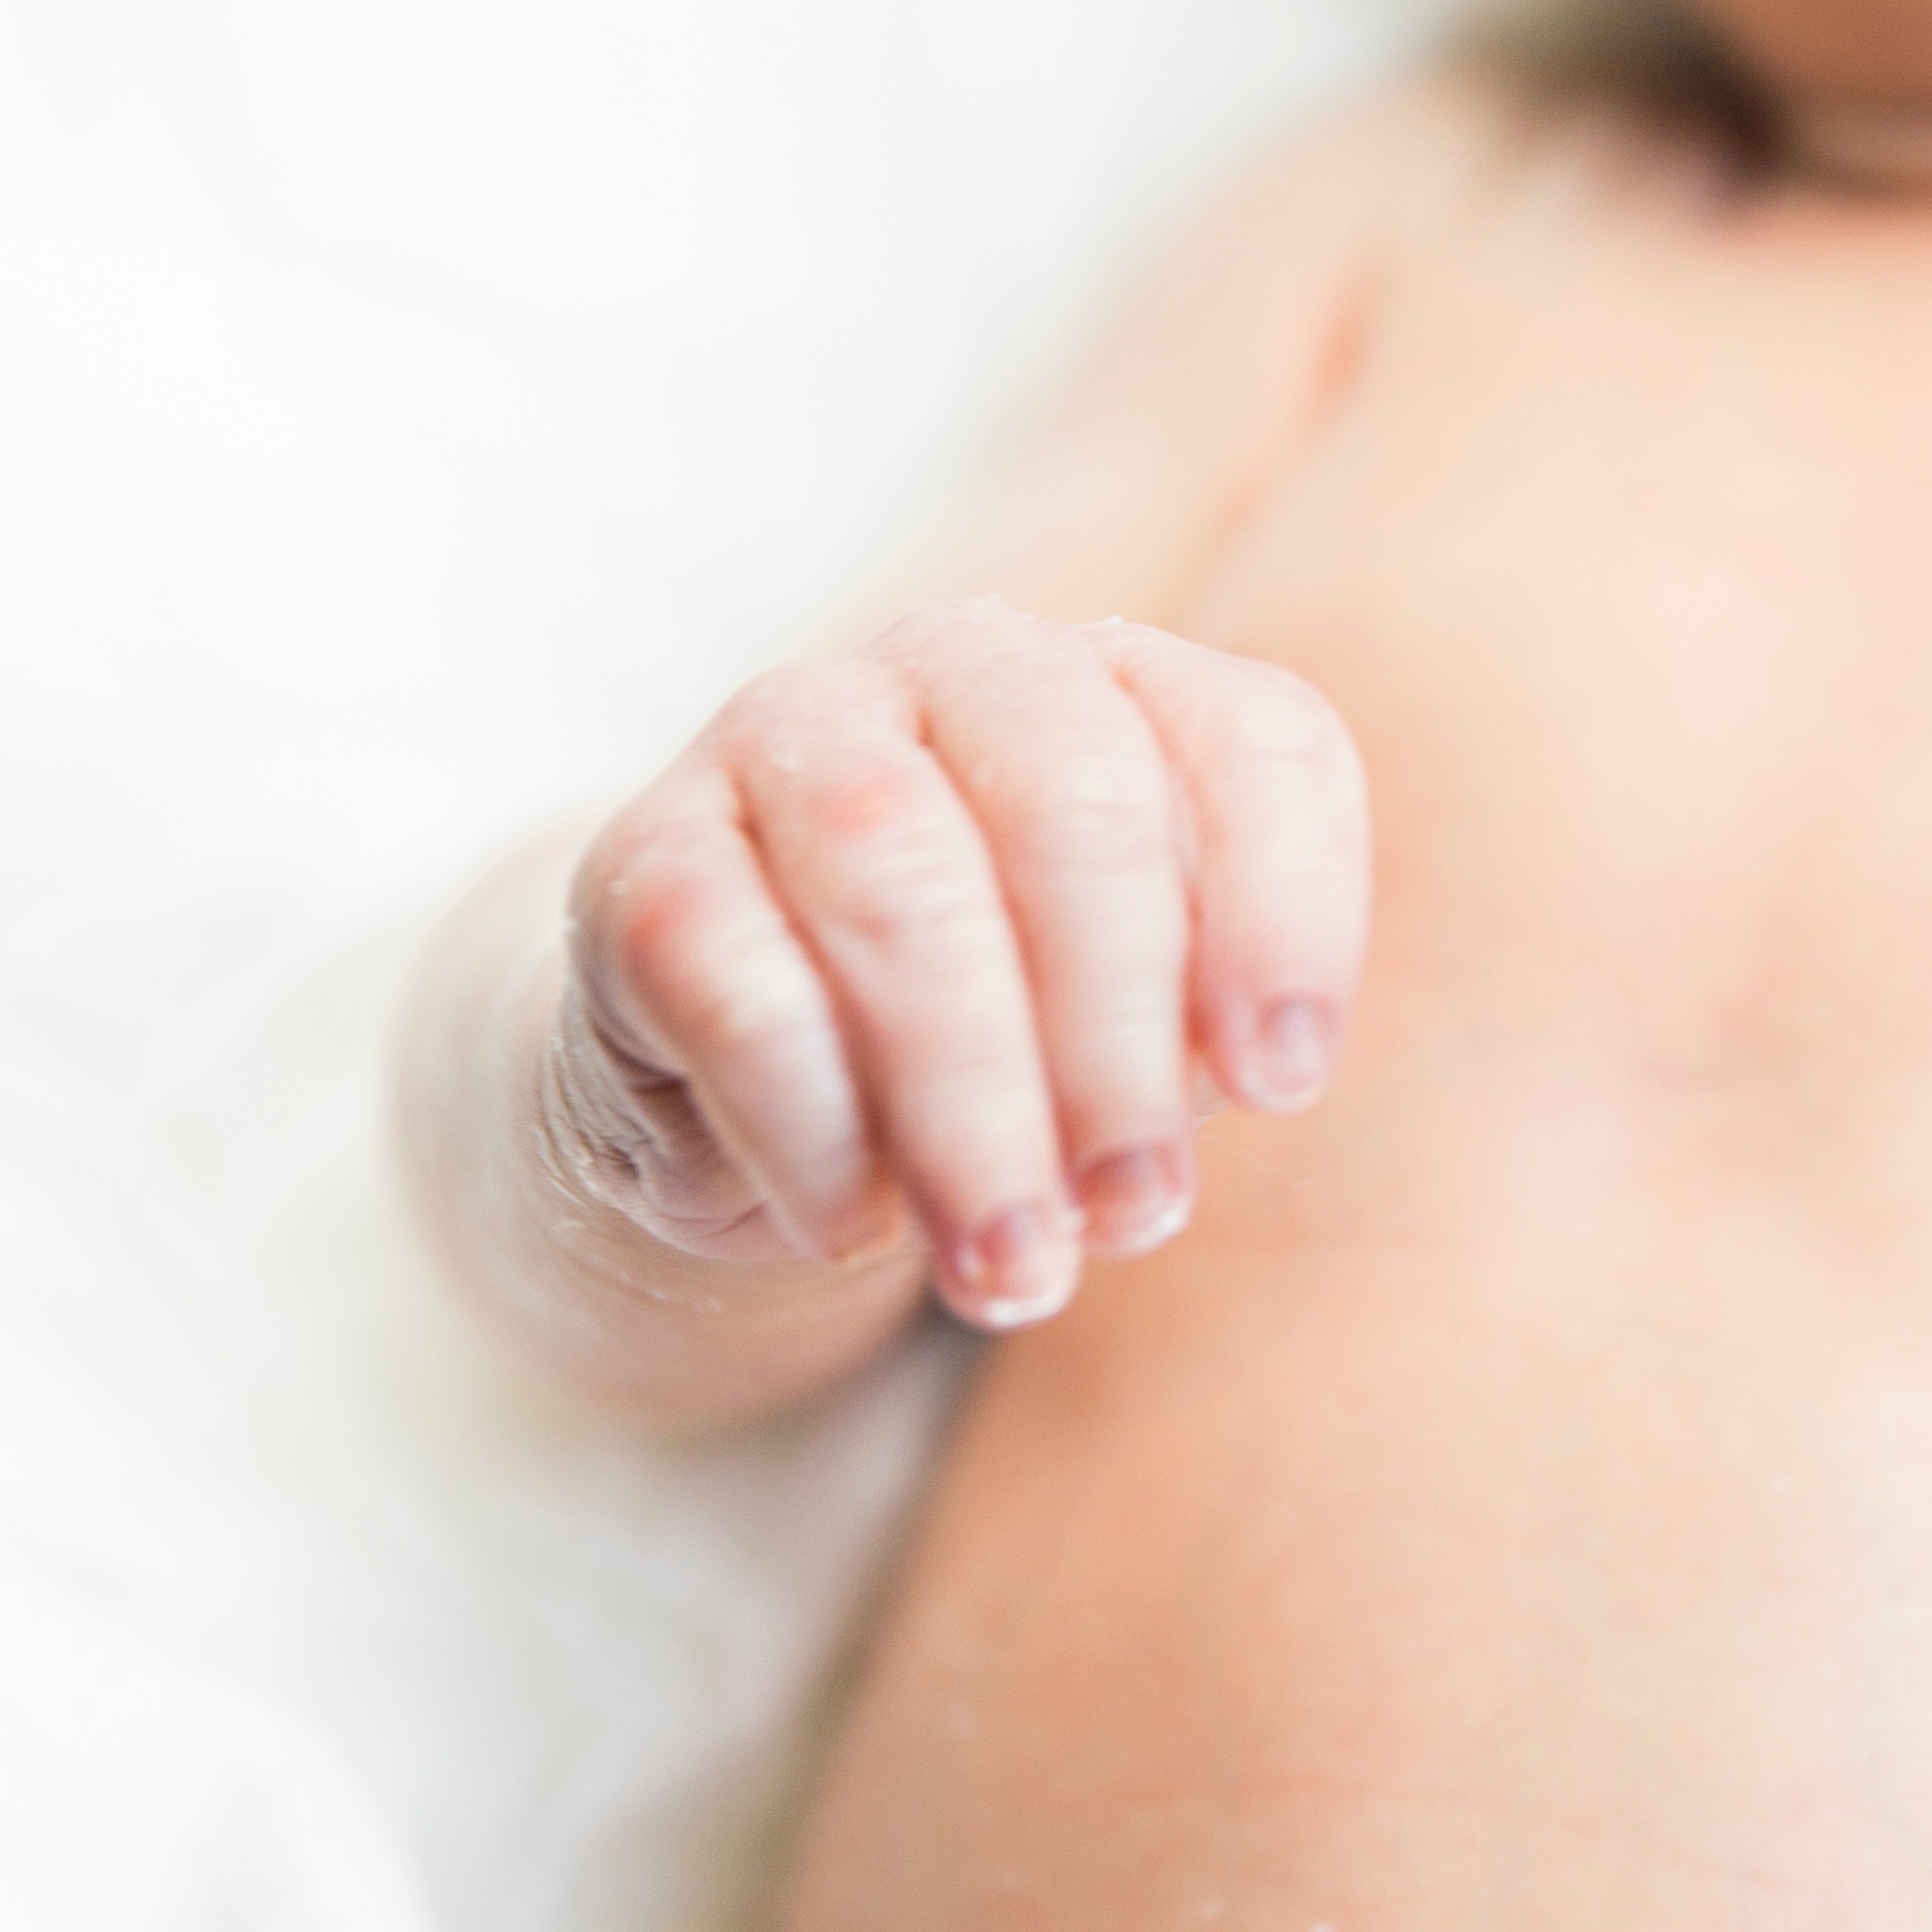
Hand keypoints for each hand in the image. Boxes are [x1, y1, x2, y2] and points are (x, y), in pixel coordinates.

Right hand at [557, 603, 1369, 1328]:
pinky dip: (816, 1129)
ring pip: (902, 887)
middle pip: (1076, 809)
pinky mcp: (645, 859)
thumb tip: (1251, 1073)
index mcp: (1125, 685)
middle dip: (1118, 1040)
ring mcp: (786, 736)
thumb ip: (1206, 1029)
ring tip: (1012, 1266)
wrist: (747, 1083)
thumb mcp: (1142, 1033)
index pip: (1257, 743)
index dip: (1286, 915)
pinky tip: (855, 1227)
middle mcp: (962, 665)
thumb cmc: (1013, 1040)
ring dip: (974, 1105)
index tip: (1282, 1088)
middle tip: (1135, 1218)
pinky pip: (742, 983)